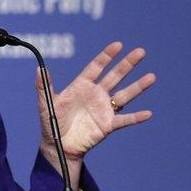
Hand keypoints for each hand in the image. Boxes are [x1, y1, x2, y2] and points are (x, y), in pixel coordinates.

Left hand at [37, 41, 155, 162]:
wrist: (59, 145)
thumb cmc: (52, 122)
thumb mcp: (46, 104)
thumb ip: (43, 86)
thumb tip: (39, 68)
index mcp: (82, 86)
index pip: (96, 67)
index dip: (107, 56)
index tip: (118, 45)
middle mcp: (96, 94)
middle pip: (115, 76)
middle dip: (127, 64)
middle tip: (141, 52)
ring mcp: (104, 109)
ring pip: (124, 94)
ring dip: (138, 86)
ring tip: (152, 77)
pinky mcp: (108, 125)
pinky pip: (124, 120)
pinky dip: (136, 117)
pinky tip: (148, 113)